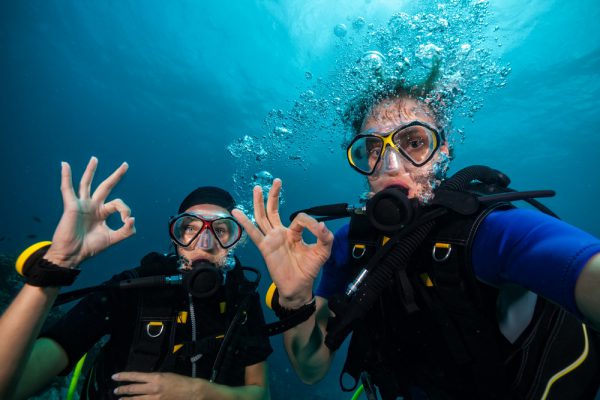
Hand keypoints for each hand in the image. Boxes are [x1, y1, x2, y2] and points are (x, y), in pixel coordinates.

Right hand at [43, 156, 135, 267]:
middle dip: (116, 176)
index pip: (118, 204)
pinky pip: (67, 189)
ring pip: (87, 184)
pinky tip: (64, 165)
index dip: (125, 210)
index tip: (126, 221)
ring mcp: (82, 205)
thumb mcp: (112, 239)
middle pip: (106, 186)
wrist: (73, 255)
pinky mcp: (72, 206)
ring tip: (95, 159)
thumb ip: (126, 231)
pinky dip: (66, 176)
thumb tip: (132, 219)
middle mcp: (93, 206)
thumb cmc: (90, 247)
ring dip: (91, 171)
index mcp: (103, 213)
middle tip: (125, 164)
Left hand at [112, 371, 202, 398]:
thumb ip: (153, 378)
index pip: (135, 376)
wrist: (192, 392)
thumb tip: (143, 380)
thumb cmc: (180, 381)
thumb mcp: (166, 375)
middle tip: (115, 390)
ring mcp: (155, 399)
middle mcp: (153, 388)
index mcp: (155, 377)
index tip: (114, 376)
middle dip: (122, 390)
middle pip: (133, 389)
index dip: (123, 376)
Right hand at [232, 178, 332, 307]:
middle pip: (273, 210)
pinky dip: (245, 222)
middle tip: (276, 181)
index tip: (318, 231)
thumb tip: (321, 225)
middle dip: (274, 195)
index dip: (309, 222)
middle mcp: (280, 233)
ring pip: (263, 217)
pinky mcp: (265, 247)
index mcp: (293, 233)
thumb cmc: (308, 269)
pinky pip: (254, 233)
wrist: (299, 286)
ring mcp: (271, 239)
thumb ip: (324, 237)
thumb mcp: (322, 251)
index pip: (298, 219)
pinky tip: (237, 212)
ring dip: (259, 202)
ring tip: (257, 188)